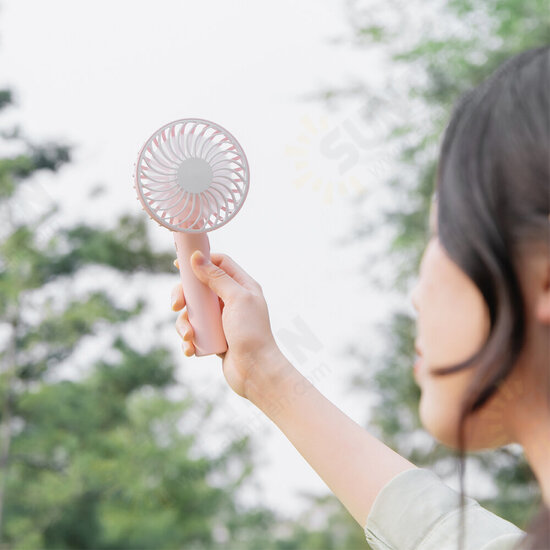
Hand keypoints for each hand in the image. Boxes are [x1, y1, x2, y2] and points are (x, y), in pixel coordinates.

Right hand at [171, 251, 281, 398]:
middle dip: (184, 296)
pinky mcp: (214, 337)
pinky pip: (195, 332)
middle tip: (176, 306)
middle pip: (200, 287)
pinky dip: (188, 340)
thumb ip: (217, 277)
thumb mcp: (236, 299)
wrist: (256, 371)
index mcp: (242, 286)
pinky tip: (190, 349)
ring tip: (188, 337)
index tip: (179, 264)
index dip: (200, 260)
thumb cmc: (251, 333)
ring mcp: (222, 319)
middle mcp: (232, 300)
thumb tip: (198, 257)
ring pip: (193, 312)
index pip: (220, 263)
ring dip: (184, 324)